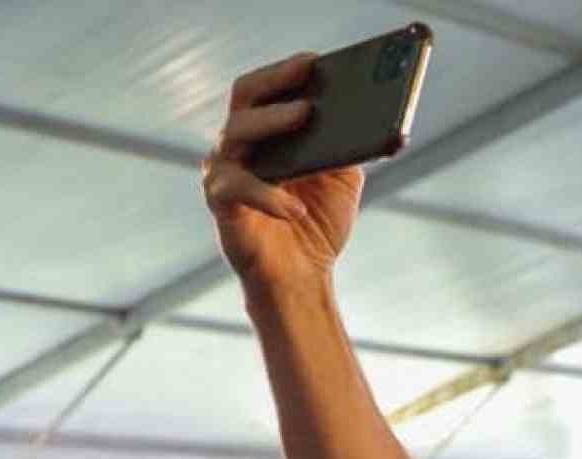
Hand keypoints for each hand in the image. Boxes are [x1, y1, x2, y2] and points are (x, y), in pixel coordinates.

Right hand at [202, 53, 363, 292]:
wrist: (302, 274)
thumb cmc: (317, 222)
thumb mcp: (340, 179)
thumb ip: (344, 147)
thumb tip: (360, 116)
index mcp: (266, 133)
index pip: (268, 89)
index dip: (287, 72)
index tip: (314, 61)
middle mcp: (239, 143)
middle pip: (246, 96)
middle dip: (276, 81)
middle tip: (306, 74)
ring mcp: (225, 170)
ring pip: (237, 133)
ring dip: (273, 122)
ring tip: (306, 116)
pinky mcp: (221, 203)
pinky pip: (239, 189)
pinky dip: (270, 197)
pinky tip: (296, 208)